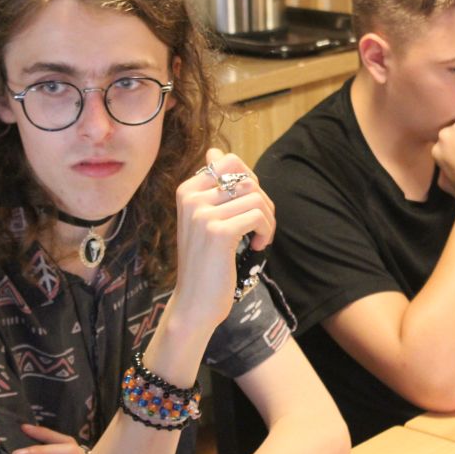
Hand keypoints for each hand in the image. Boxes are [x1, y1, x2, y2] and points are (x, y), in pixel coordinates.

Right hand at [172, 149, 275, 326]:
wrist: (195, 302)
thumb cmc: (206, 261)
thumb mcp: (203, 219)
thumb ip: (213, 187)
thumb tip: (216, 151)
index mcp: (187, 189)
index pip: (229, 161)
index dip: (250, 180)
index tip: (249, 206)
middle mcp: (191, 197)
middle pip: (246, 178)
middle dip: (263, 199)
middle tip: (261, 224)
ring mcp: (202, 214)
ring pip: (256, 197)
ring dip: (268, 218)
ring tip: (261, 237)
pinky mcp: (218, 232)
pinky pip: (258, 215)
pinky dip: (266, 230)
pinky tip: (258, 246)